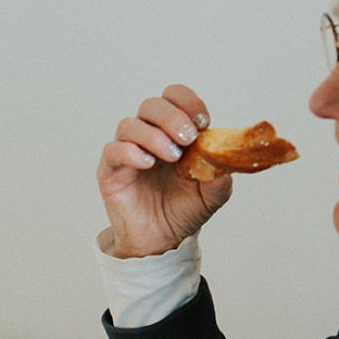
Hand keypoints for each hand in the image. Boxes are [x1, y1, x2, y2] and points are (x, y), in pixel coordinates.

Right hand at [97, 84, 232, 257]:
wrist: (162, 240)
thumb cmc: (183, 210)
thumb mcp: (213, 193)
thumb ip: (221, 172)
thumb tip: (227, 156)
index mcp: (174, 133)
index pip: (174, 98)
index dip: (188, 103)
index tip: (202, 121)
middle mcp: (149, 136)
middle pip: (151, 105)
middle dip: (172, 117)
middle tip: (187, 137)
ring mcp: (128, 151)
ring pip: (130, 125)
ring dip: (153, 136)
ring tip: (171, 156)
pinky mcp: (111, 170)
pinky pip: (113, 150)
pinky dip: (130, 152)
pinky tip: (147, 164)